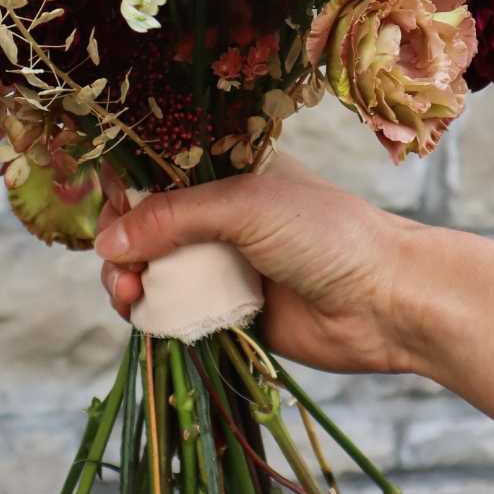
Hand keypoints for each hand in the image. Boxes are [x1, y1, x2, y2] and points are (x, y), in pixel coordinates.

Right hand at [95, 154, 423, 374]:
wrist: (387, 302)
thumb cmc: (328, 235)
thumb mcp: (245, 206)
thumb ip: (173, 217)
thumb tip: (106, 242)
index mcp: (229, 173)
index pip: (158, 176)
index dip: (125, 195)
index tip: (106, 217)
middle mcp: (223, 218)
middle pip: (147, 230)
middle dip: (121, 249)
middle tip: (120, 273)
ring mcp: (226, 267)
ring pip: (157, 275)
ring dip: (130, 285)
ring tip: (130, 299)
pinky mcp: (231, 314)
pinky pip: (179, 314)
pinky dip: (154, 318)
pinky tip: (146, 320)